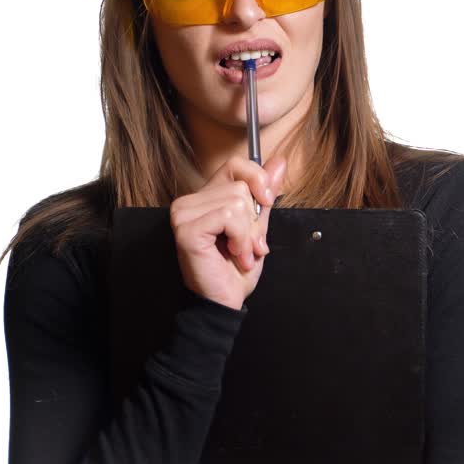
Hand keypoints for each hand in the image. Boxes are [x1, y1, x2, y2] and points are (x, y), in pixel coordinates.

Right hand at [169, 154, 287, 310]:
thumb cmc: (236, 269)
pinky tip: (234, 254)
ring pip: (237, 201)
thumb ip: (264, 195)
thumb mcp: (257, 226)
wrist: (224, 301)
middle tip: (248, 246)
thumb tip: (279, 163)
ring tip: (241, 253)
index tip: (266, 202)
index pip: (235, 165)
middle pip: (241, 187)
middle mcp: (190, 201)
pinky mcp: (187, 229)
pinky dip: (240, 238)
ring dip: (248, 234)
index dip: (257, 179)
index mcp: (206, 198)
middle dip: (254, 222)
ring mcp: (184, 214)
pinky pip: (228, 217)